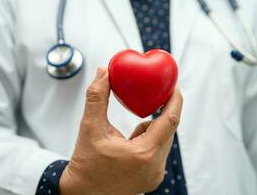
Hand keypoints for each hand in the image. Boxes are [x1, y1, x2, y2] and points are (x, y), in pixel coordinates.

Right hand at [59, 68, 182, 194]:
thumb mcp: (90, 128)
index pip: (170, 120)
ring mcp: (155, 174)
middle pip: (167, 130)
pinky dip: (149, 140)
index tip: (173, 85)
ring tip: (129, 132)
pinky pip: (158, 151)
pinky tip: (131, 143)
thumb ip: (97, 97)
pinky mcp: (152, 177)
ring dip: (151, 128)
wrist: (82, 193)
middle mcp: (155, 166)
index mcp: (144, 154)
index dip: (174, 100)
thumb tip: (103, 74)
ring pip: (163, 140)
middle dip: (160, 112)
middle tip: (152, 96)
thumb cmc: (86, 165)